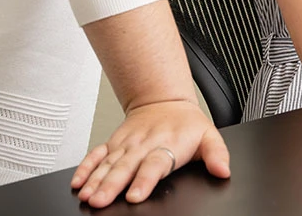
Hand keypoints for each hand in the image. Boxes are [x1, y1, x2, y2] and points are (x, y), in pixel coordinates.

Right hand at [71, 99, 229, 207]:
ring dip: (96, 179)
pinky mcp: (114, 143)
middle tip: (100, 200)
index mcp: (167, 145)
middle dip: (111, 185)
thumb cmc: (186, 123)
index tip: (134, 194)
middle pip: (126, 166)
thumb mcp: (208, 135)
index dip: (144, 180)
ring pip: (109, 163)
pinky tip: (78, 181)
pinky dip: (86, 166)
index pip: (155, 164)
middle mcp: (144, 144)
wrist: (165, 100)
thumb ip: (217, 153)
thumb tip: (224, 170)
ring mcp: (127, 144)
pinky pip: (97, 154)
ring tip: (87, 195)